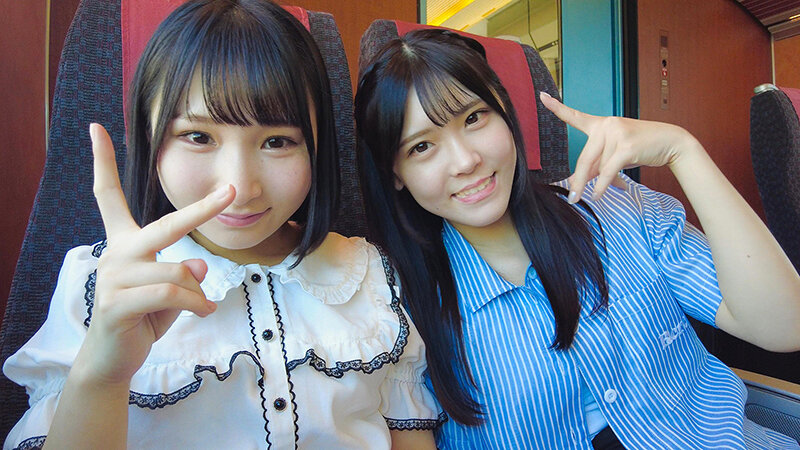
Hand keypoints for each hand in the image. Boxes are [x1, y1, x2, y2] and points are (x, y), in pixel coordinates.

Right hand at [75, 124, 233, 385]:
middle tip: (231, 191)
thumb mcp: (171, 293)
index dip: (103, 162)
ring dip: (197, 293)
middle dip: (202, 208)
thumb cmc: (144, 317)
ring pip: (178, 272)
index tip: (96, 128)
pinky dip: (194, 304)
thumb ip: (184, 275)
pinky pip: (170, 294)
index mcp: (124, 243)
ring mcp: (113, 276)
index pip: (108, 196)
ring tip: (198, 306)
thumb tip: (196, 266)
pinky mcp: (116, 303)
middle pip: (165, 225)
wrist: (114, 358)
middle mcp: (115, 253)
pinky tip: (202, 313)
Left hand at [540, 92, 698, 202]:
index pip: (575, 116)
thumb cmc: (640, 148)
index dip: (557, 107)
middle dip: (578, 182)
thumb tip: (581, 182)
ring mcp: (616, 134)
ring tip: (613, 186)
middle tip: (573, 198)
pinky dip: (602, 186)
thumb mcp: (614, 153)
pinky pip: (608, 172)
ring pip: (599, 168)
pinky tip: (597, 194)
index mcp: (600, 124)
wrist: (670, 142)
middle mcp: (606, 125)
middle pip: (585, 159)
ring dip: (603, 182)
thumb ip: (597, 164)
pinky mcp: (626, 147)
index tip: (542, 96)